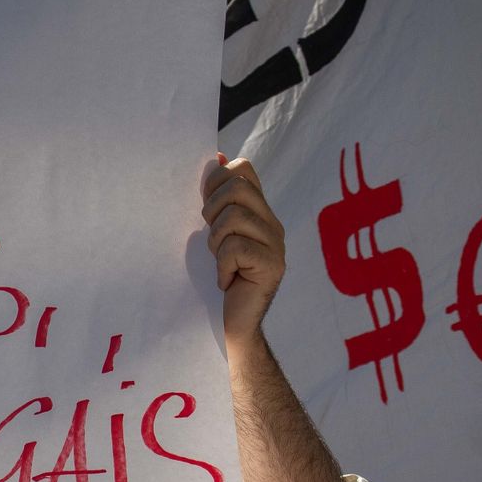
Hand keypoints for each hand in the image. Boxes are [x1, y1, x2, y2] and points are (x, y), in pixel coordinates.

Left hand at [201, 154, 284, 349]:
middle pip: (236, 188)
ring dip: (215, 242)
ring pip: (233, 217)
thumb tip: (217, 157)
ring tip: (221, 263)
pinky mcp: (273, 265)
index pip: (243, 170)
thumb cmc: (217, 278)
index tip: (205, 206)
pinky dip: (222, 265)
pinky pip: (235, 247)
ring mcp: (276, 244)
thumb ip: (218, 200)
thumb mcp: (214, 233)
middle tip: (212, 242)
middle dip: (211, 212)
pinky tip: (226, 280)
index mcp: (259, 211)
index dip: (217, 181)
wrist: (230, 324)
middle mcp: (272, 223)